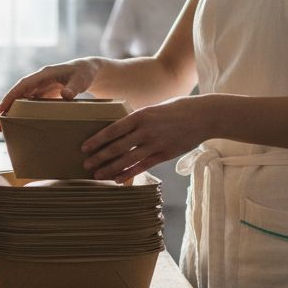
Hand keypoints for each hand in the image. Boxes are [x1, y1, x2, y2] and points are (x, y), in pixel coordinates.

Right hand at [0, 59, 99, 128]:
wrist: (88, 71)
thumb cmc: (84, 73)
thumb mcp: (81, 80)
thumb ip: (74, 87)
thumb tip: (66, 96)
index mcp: (45, 74)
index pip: (24, 85)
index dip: (12, 95)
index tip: (2, 107)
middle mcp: (40, 80)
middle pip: (19, 93)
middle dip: (7, 107)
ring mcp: (41, 87)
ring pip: (23, 100)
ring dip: (13, 112)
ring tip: (4, 128)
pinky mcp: (45, 94)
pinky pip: (30, 104)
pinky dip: (23, 113)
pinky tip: (19, 123)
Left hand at [81, 96, 211, 181]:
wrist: (203, 116)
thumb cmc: (177, 109)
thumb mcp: (153, 108)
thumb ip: (137, 119)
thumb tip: (120, 128)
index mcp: (140, 115)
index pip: (112, 130)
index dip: (97, 140)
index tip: (84, 147)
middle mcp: (146, 130)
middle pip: (117, 147)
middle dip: (99, 157)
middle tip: (85, 164)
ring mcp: (155, 143)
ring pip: (127, 159)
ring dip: (110, 169)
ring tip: (97, 175)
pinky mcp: (165, 154)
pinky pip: (143, 166)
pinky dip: (129, 174)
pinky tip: (118, 179)